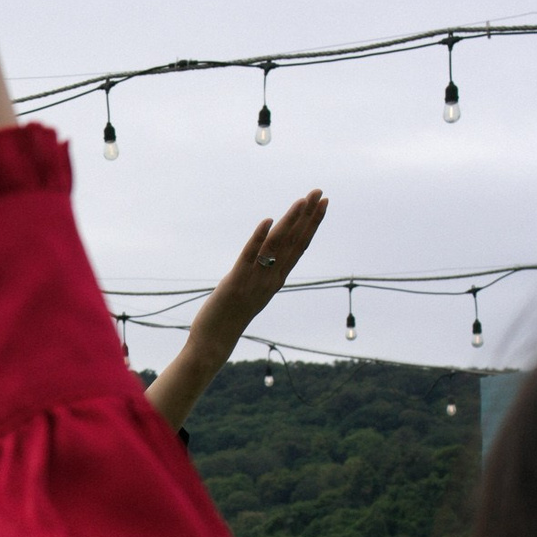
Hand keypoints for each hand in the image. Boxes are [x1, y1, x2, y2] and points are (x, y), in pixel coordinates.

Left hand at [185, 192, 328, 359]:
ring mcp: (255, 281)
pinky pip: (249, 257)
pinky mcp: (234, 283)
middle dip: (308, 216)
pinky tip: (267, 220)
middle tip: (320, 192)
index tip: (322, 203)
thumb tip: (267, 256)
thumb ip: (262, 273)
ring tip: (302, 201)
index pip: (299, 246)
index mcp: (276, 279)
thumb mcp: (252, 290)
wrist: (214, 343)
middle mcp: (271, 279)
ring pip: (276, 246)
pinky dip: (259, 239)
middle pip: (294, 242)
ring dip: (289, 222)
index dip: (312, 224)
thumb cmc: (230, 317)